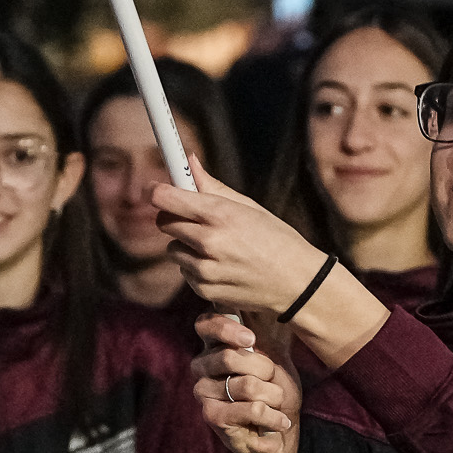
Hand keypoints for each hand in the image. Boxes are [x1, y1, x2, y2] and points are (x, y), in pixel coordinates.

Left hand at [154, 166, 323, 318]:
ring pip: (172, 249)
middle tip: (193, 218)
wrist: (297, 283)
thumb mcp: (250, 207)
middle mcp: (209, 241)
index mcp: (221, 214)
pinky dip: (195, 268)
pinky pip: (184, 272)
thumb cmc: (277, 239)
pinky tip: (220, 265)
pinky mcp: (205, 290)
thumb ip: (213, 186)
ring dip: (185, 245)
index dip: (157, 191)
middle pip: (164, 222)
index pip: (166, 198)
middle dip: (174, 217)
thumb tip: (189, 161)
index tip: (155, 189)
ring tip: (215, 246)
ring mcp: (205, 269)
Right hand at [193, 311, 301, 452]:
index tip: (251, 340)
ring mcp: (203, 391)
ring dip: (273, 395)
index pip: (206, 323)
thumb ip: (266, 322)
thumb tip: (273, 285)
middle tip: (273, 378)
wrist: (278, 429)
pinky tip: (281, 421)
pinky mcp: (211, 416)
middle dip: (264, 369)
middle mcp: (202, 365)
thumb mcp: (275, 348)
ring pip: (245, 385)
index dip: (227, 328)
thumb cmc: (276, 385)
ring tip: (277, 401)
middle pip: (229, 356)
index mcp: (214, 344)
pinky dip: (273, 417)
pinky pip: (249, 410)